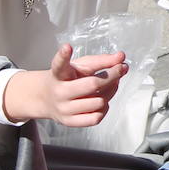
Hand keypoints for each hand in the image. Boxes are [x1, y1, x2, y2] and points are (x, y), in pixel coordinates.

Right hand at [3, 43, 127, 126]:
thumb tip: (121, 57)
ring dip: (111, 92)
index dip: (63, 56)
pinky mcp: (69, 121)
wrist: (47, 99)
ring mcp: (63, 109)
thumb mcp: (81, 65)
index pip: (59, 65)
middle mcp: (59, 92)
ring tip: (110, 85)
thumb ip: (101, 60)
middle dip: (113, 75)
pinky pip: (95, 118)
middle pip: (93, 84)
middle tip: (121, 68)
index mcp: (59, 74)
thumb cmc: (68, 78)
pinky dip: (104, 108)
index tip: (67, 47)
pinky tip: (102, 100)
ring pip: (99, 102)